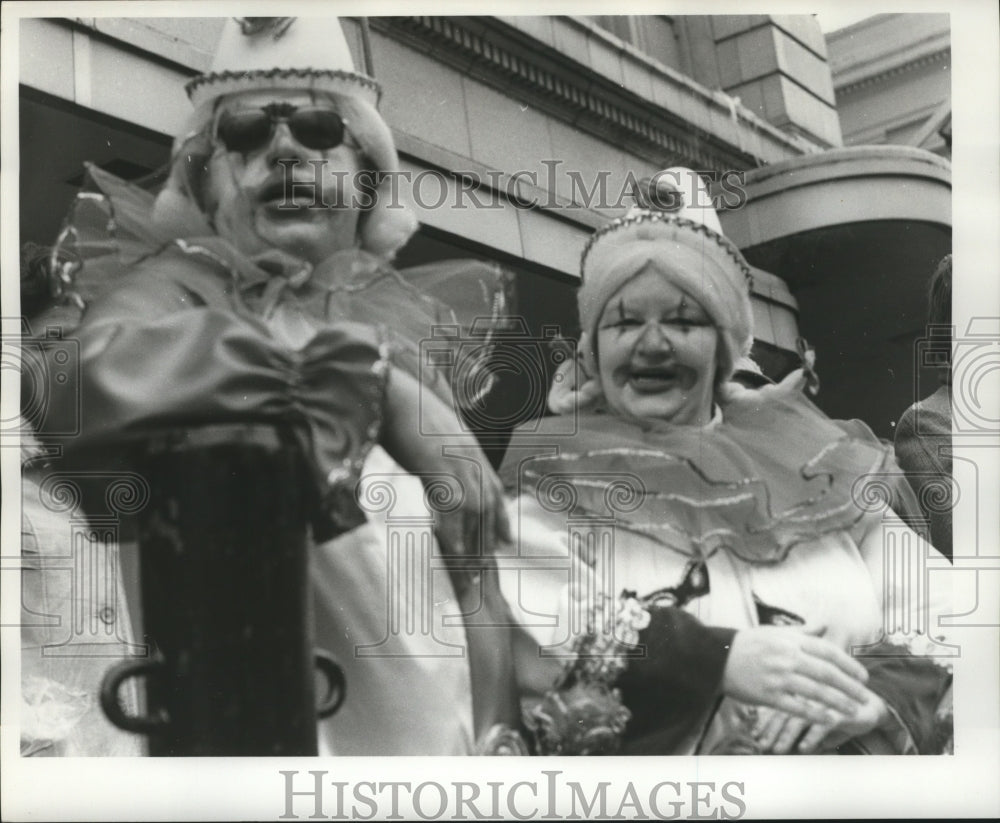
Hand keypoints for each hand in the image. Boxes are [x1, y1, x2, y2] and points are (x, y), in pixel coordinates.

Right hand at [380, 368, 510, 558]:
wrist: (388, 394)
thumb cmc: (402, 409)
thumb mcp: (431, 429)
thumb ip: (439, 449)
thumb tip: (434, 465)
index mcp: (468, 446)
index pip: (493, 486)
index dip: (501, 515)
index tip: (506, 538)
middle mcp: (469, 455)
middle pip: (487, 503)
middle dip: (490, 537)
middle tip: (490, 566)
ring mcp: (455, 460)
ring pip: (474, 508)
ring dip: (474, 542)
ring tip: (471, 570)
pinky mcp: (437, 465)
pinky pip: (450, 504)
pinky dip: (454, 529)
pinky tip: (454, 550)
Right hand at [722, 625, 869, 724]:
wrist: (717, 657)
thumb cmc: (749, 644)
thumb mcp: (775, 632)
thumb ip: (803, 632)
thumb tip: (825, 624)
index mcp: (790, 640)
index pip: (827, 651)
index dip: (848, 665)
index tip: (863, 676)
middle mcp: (787, 657)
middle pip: (826, 673)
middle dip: (849, 686)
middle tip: (865, 696)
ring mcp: (778, 677)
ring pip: (816, 692)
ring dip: (839, 702)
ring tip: (853, 710)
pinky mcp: (768, 695)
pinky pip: (797, 707)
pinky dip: (815, 714)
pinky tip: (829, 719)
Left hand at [754, 686, 888, 753]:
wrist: (872, 706)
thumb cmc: (838, 710)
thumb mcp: (816, 716)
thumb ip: (798, 725)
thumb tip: (778, 742)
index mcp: (801, 688)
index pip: (778, 704)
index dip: (766, 720)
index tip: (755, 735)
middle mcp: (809, 692)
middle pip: (784, 711)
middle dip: (771, 731)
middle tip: (762, 745)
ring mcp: (823, 701)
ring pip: (799, 718)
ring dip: (786, 736)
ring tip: (778, 750)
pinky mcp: (840, 711)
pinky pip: (822, 724)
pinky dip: (812, 737)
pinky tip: (804, 749)